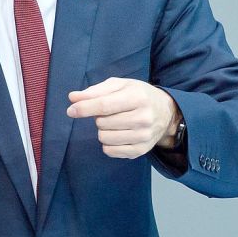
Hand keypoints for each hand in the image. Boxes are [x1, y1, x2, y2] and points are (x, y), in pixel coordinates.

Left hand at [67, 78, 181, 157]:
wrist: (166, 113)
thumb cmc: (139, 95)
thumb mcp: (120, 85)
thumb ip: (96, 91)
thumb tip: (73, 98)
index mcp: (138, 97)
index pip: (104, 105)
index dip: (84, 108)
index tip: (71, 110)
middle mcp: (143, 118)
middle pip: (102, 123)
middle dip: (99, 117)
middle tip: (110, 112)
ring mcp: (143, 136)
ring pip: (104, 138)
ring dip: (103, 130)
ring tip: (114, 123)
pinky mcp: (141, 150)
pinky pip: (110, 151)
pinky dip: (108, 143)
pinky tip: (117, 134)